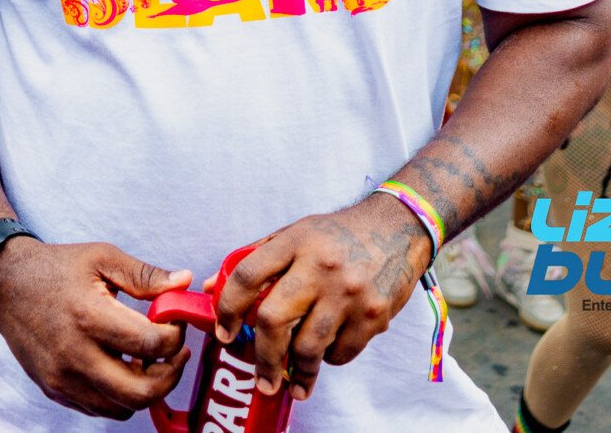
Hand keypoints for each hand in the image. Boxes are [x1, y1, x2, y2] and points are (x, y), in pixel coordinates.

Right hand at [0, 236, 191, 419]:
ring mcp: (63, 378)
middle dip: (170, 375)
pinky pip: (100, 408)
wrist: (6, 284)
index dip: (175, 337)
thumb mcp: (102, 257)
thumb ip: (145, 275)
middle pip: (140, 392)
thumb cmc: (58, 267)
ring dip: (146, 388)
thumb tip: (184, 282)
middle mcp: (75, 355)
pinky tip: (123, 365)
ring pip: (122, 408)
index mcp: (90, 316)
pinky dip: (120, 395)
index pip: (150, 344)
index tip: (176, 323)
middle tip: (176, 353)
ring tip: (148, 358)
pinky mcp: (55, 390)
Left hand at [212, 194, 430, 402]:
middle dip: (262, 357)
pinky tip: (327, 352)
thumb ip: (255, 259)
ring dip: (297, 372)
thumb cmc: (338, 235)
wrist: (398, 228)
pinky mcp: (373, 314)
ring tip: (293, 383)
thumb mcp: (296, 233)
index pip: (248, 275)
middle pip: (273, 320)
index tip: (222, 332)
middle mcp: (320, 266)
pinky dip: (329, 360)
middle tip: (261, 379)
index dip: (227, 307)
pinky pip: (340, 353)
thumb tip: (213, 288)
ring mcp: (348, 292)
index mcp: (296, 241)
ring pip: (308, 347)